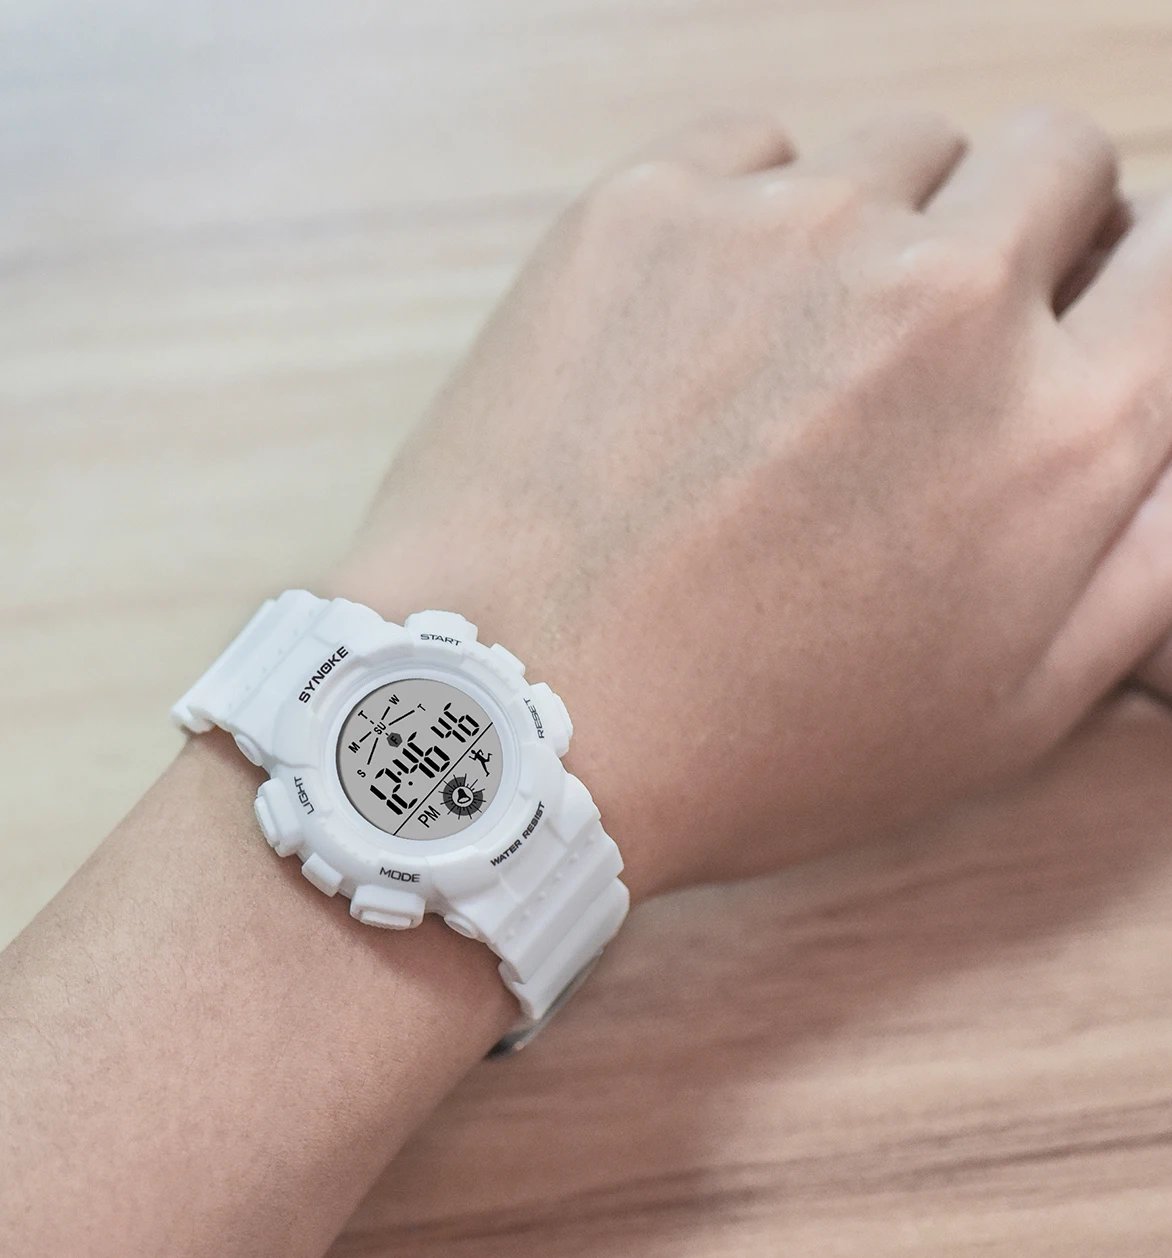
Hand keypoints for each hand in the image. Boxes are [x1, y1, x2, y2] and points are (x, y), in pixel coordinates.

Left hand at [323, 106, 1171, 898]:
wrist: (513, 720)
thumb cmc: (742, 743)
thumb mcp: (996, 716)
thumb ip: (1139, 566)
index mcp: (1063, 428)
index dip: (1122, 289)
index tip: (1068, 320)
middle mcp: (949, 297)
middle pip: (1054, 163)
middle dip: (1020, 234)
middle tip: (926, 339)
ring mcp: (791, 233)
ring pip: (901, 150)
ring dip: (876, 227)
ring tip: (787, 354)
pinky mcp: (648, 209)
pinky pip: (751, 152)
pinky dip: (743, 217)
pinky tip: (691, 332)